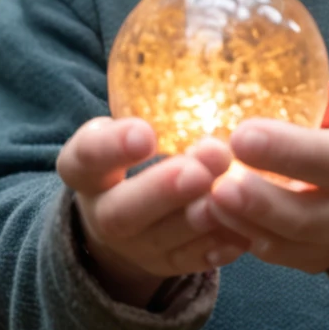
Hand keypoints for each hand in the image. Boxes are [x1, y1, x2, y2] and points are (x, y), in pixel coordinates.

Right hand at [56, 117, 249, 306]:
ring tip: (227, 195)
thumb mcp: (125, 127)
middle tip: (200, 169)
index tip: (145, 134)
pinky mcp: (164, 265)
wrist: (123, 214)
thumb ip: (153, 106)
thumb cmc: (132, 150)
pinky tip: (243, 231)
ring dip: (196, 219)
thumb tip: (209, 65)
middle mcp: (103, 212)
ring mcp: (134, 246)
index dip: (111, 148)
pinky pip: (190, 262)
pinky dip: (217, 248)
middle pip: (122, 211)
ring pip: (160, 240)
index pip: (86, 156)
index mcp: (85, 169)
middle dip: (162, 191)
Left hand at [185, 76, 328, 275]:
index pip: (327, 158)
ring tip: (204, 199)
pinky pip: (275, 256)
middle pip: (304, 215)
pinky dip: (240, 238)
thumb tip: (290, 80)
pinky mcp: (314, 262)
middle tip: (216, 181)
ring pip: (285, 243)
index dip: (284, 149)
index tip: (242, 134)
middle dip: (257, 200)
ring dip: (241, 223)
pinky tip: (210, 215)